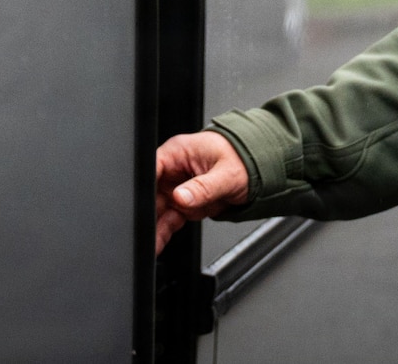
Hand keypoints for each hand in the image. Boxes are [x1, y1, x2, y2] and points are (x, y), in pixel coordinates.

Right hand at [154, 130, 250, 254]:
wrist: (257, 172)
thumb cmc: (242, 161)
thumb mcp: (226, 174)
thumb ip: (203, 187)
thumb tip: (180, 196)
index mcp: (179, 152)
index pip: (152, 168)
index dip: (143, 186)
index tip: (141, 205)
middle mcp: (173, 170)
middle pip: (150, 192)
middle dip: (145, 211)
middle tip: (143, 229)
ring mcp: (176, 188)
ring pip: (157, 210)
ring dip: (152, 226)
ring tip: (147, 244)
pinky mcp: (183, 204)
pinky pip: (169, 220)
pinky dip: (163, 233)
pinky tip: (156, 245)